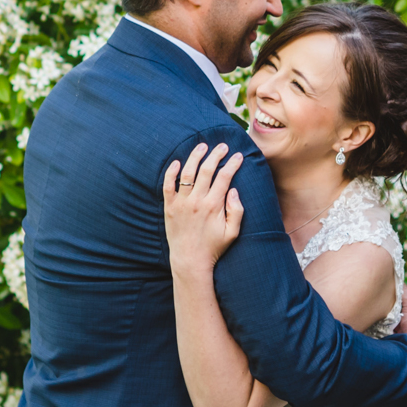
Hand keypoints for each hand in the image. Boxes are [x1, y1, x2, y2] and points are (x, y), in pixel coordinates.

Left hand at [163, 142, 244, 272]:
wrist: (190, 260)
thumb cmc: (214, 247)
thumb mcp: (233, 232)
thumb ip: (237, 211)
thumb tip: (233, 190)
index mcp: (214, 206)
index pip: (224, 177)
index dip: (232, 164)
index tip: (239, 155)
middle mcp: (196, 201)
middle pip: (207, 170)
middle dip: (216, 155)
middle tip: (222, 145)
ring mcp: (181, 203)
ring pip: (187, 173)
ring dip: (195, 157)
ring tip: (202, 146)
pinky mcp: (169, 207)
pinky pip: (167, 185)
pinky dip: (171, 172)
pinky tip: (177, 162)